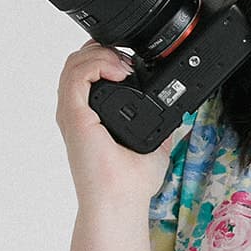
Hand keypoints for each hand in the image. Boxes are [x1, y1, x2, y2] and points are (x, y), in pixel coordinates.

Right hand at [55, 40, 176, 211]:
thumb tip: (177, 113)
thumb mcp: (154, 144)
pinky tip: (120, 71)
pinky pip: (76, 75)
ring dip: (102, 53)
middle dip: (104, 49)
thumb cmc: (130, 183)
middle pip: (78, 61)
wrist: (120, 201)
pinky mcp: (73, 116)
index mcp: (90, 116)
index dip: (107, 56)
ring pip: (74, 62)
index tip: (133, 63)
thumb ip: (159, 124)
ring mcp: (72, 113)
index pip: (88, 72)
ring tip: (125, 66)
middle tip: (129, 62)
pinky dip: (98, 63)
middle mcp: (77, 112)